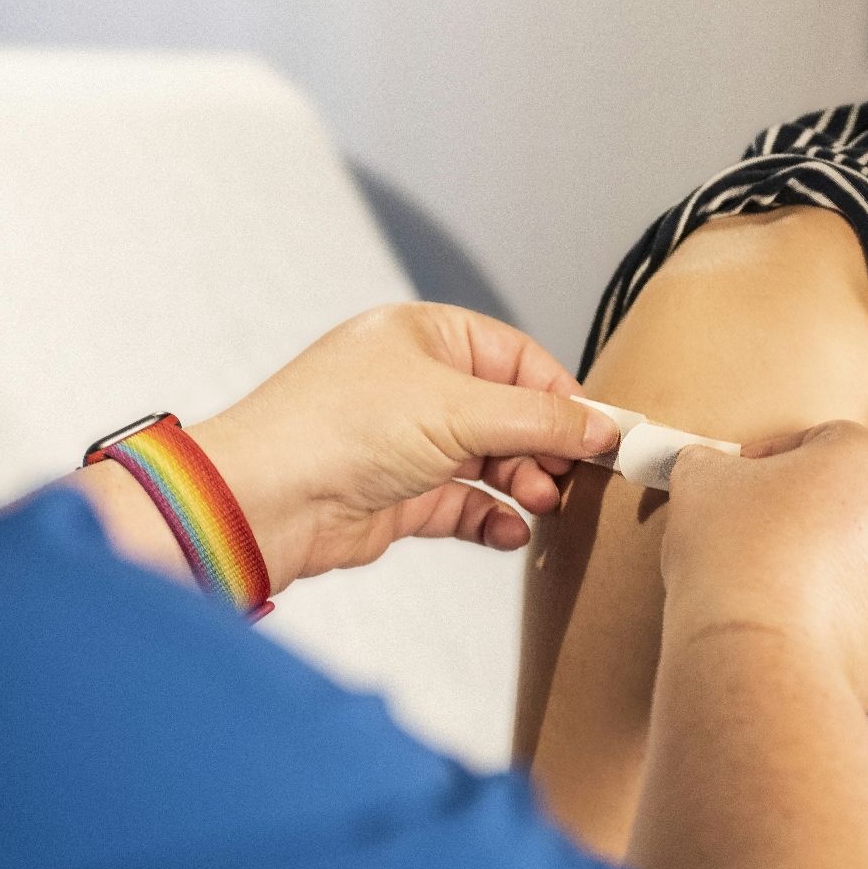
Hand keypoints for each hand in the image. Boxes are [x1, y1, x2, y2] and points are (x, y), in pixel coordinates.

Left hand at [189, 303, 619, 588]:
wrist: (264, 500)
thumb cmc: (336, 429)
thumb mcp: (457, 410)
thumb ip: (538, 420)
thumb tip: (601, 427)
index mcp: (425, 336)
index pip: (517, 359)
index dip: (562, 398)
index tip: (603, 434)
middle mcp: (415, 384)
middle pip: (508, 413)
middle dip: (544, 447)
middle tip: (574, 477)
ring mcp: (406, 443)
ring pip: (489, 461)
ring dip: (522, 484)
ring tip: (543, 504)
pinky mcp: (398, 496)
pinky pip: (463, 505)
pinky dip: (492, 519)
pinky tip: (513, 532)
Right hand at [659, 421, 867, 708]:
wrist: (758, 658)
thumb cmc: (732, 556)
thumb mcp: (700, 481)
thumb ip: (712, 463)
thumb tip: (711, 470)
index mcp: (867, 459)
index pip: (820, 441)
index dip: (774, 459)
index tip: (740, 485)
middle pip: (853, 497)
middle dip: (809, 510)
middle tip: (759, 534)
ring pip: (867, 554)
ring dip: (829, 559)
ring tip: (776, 584)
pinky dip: (842, 610)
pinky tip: (796, 621)